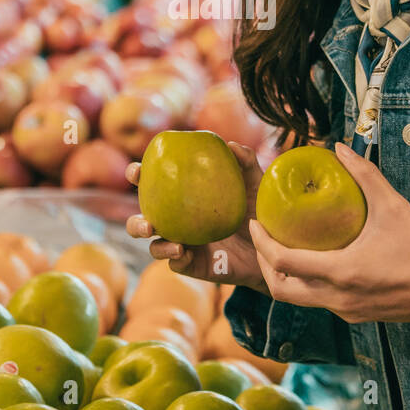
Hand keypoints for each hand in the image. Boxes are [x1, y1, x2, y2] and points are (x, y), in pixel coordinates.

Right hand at [124, 141, 268, 294]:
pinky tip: (184, 251)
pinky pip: (176, 264)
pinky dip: (175, 257)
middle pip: (144, 221)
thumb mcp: (255, 183)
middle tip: (147, 222)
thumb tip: (230, 145)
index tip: (136, 172)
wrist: (273, 246)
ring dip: (155, 244)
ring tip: (166, 239)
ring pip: (154, 246)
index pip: (153, 184)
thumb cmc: (259, 210)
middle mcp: (178, 222)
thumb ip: (245, 161)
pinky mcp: (193, 265)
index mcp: (183, 197)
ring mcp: (184, 244)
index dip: (137, 176)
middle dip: (136, 222)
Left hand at [248, 142, 409, 323]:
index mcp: (340, 272)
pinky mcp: (357, 315)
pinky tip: (315, 261)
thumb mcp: (392, 205)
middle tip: (262, 239)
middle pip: (281, 290)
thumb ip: (363, 174)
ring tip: (284, 247)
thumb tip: (339, 147)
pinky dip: (308, 284)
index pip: (283, 263)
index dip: (261, 242)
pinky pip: (320, 302)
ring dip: (285, 276)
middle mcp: (337, 298)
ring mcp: (346, 311)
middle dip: (265, 265)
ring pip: (300, 299)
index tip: (253, 223)